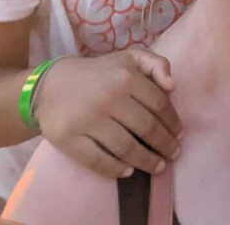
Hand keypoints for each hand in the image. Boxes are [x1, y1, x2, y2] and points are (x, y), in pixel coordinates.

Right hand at [34, 49, 181, 177]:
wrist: (49, 85)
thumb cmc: (99, 73)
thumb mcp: (130, 58)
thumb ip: (157, 63)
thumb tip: (173, 86)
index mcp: (126, 77)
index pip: (159, 105)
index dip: (173, 122)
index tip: (180, 135)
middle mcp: (109, 98)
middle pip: (147, 128)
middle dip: (165, 145)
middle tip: (174, 155)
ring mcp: (88, 120)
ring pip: (126, 147)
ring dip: (146, 161)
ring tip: (158, 167)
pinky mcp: (69, 139)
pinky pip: (97, 160)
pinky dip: (115, 169)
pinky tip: (128, 172)